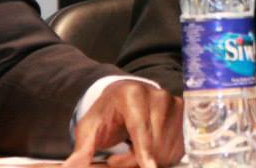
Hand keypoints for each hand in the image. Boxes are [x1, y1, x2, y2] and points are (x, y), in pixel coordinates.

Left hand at [63, 81, 182, 167]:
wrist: (125, 96)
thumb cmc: (106, 113)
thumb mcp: (89, 128)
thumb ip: (82, 149)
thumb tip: (70, 167)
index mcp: (134, 95)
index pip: (141, 130)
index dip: (143, 153)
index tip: (150, 167)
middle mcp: (159, 97)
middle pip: (154, 143)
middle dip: (135, 162)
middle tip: (114, 160)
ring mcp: (175, 105)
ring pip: (167, 149)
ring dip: (149, 161)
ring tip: (130, 151)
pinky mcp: (185, 116)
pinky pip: (177, 148)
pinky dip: (162, 157)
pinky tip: (147, 151)